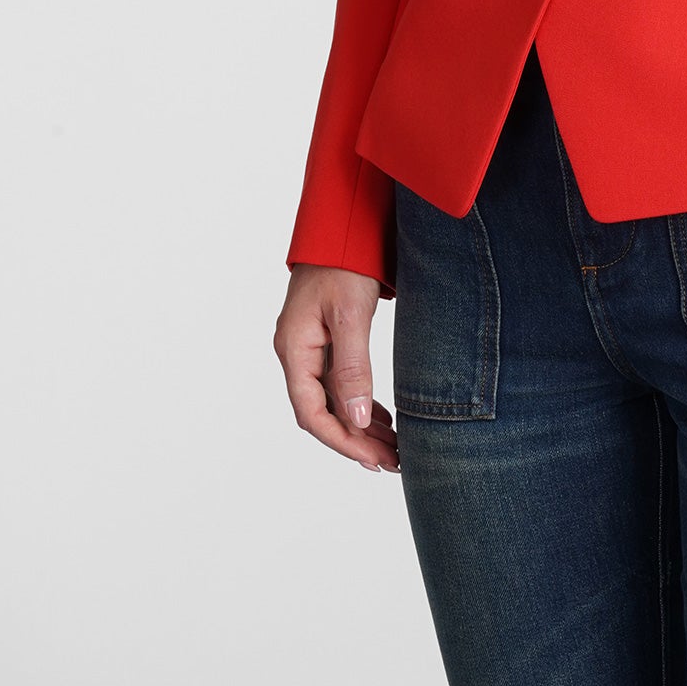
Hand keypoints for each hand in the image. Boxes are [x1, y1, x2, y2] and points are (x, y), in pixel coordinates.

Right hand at [273, 264, 399, 472]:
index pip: (312, 413)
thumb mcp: (351, 315)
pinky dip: (358, 402)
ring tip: (392, 448)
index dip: (343, 442)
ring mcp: (308, 346)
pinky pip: (337, 382)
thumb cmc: (343, 261)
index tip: (375, 460)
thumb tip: (354, 420)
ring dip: (359, 426)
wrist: (342, 223)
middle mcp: (296, 352)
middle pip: (321, 412)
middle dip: (355, 440)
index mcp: (294, 349)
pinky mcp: (323, 338)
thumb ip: (352, 367)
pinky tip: (379, 417)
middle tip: (393, 461)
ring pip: (331, 400)